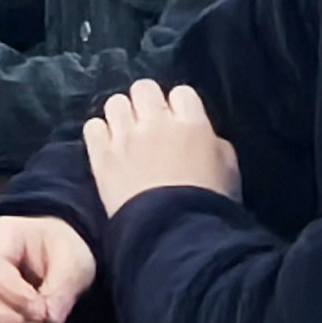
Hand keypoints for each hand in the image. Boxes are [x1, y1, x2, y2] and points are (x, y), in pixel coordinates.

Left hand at [83, 80, 239, 214]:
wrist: (174, 234)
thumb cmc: (209, 206)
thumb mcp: (228, 170)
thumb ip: (215, 144)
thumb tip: (203, 136)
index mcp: (192, 124)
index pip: (181, 93)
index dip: (179, 106)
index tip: (178, 121)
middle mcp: (156, 123)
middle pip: (144, 88)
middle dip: (147, 102)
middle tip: (149, 123)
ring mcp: (126, 138)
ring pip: (116, 102)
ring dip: (122, 115)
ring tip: (127, 134)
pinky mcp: (102, 156)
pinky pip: (92, 126)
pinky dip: (100, 133)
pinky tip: (109, 146)